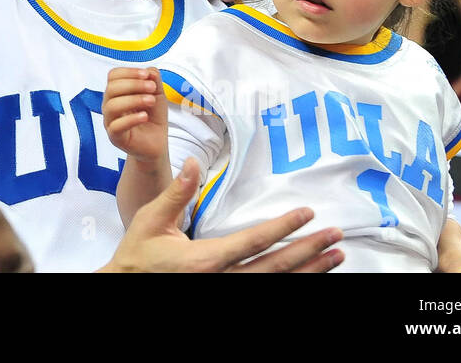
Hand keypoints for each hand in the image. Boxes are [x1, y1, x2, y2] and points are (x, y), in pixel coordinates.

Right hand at [101, 158, 343, 271]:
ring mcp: (224, 293)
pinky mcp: (224, 297)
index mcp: (203, 261)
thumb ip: (176, 193)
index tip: (307, 214)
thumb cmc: (137, 255)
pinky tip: (311, 274)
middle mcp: (219, 281)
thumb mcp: (150, 219)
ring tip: (336, 256)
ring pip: (277, 284)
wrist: (125, 286)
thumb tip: (194, 163)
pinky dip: (294, 283)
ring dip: (310, 271)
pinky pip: (266, 292)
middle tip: (335, 236)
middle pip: (275, 267)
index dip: (283, 227)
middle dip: (309, 251)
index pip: (253, 241)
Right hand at [102, 67, 167, 166]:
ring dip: (134, 100)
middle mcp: (110, 105)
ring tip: (151, 101)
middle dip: (133, 84)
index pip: (113, 76)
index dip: (129, 72)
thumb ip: (154, 81)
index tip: (146, 74)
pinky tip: (145, 116)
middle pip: (111, 88)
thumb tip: (149, 70)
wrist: (156, 143)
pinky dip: (131, 119)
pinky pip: (116, 126)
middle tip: (152, 88)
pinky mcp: (115, 137)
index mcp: (117, 92)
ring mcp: (110, 121)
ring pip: (112, 106)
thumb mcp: (158, 95)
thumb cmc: (153, 117)